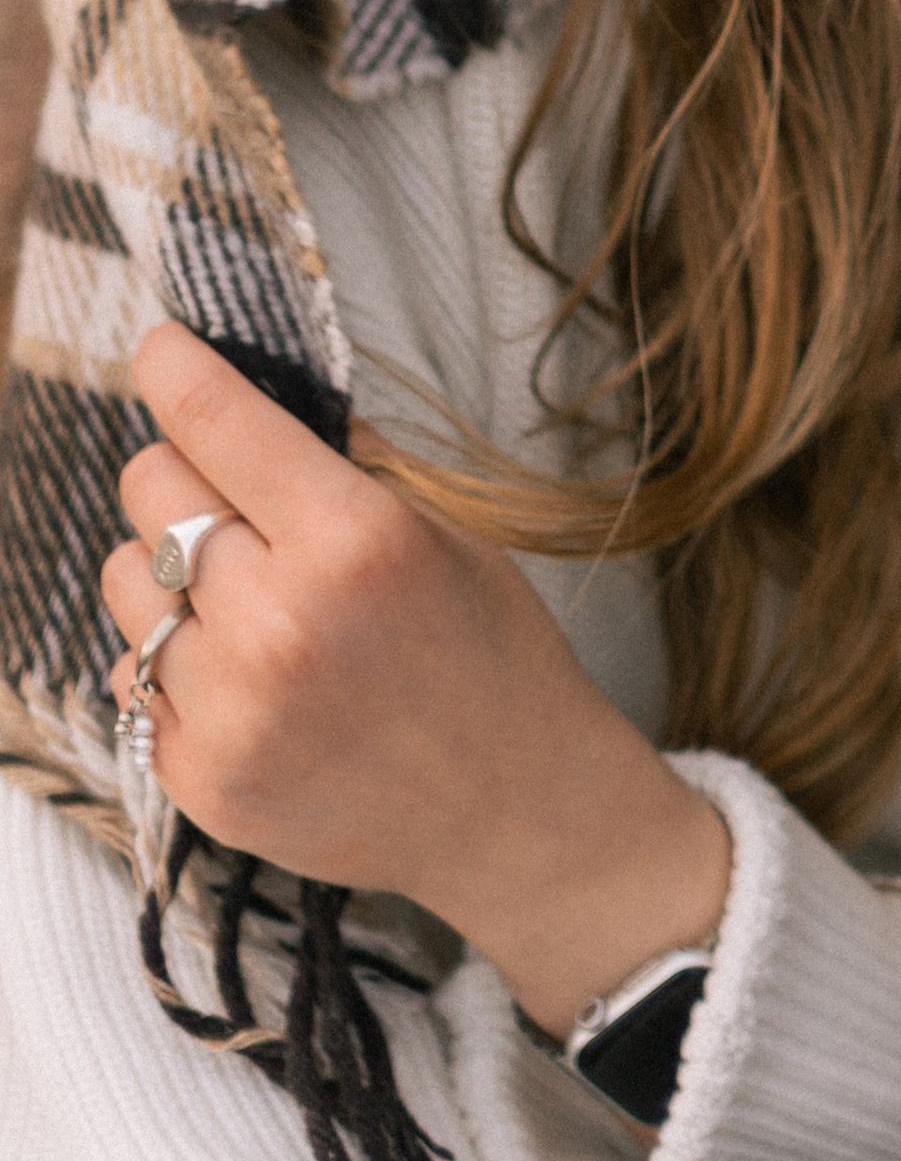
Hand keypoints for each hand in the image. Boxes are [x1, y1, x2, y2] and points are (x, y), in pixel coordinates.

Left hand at [103, 320, 729, 1038]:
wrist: (513, 812)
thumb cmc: (493, 658)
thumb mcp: (451, 534)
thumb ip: (352, 466)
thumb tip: (268, 400)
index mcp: (355, 541)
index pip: (219, 424)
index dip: (175, 370)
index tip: (158, 348)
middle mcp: (281, 620)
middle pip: (151, 491)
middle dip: (182, 474)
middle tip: (230, 497)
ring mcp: (233, 707)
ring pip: (126, 584)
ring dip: (168, 573)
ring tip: (242, 599)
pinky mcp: (201, 778)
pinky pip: (134, 678)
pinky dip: (175, 663)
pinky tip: (247, 676)